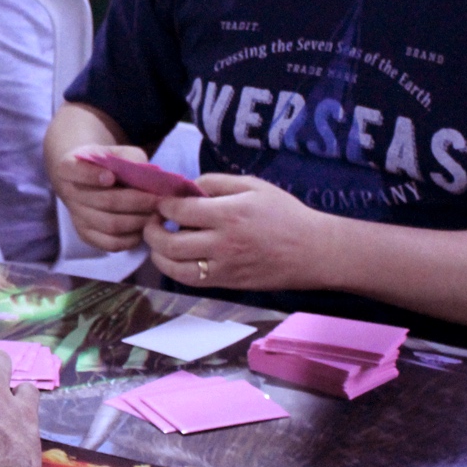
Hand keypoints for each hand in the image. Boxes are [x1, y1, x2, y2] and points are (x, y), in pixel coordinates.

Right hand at [48, 145, 163, 250]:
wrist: (89, 180)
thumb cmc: (107, 163)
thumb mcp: (116, 151)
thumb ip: (129, 158)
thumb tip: (146, 174)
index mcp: (68, 167)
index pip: (74, 171)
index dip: (91, 176)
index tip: (111, 177)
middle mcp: (69, 194)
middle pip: (103, 201)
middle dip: (136, 202)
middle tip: (158, 200)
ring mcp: (76, 217)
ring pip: (110, 225)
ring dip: (138, 221)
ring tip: (157, 214)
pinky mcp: (87, 236)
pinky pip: (111, 243)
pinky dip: (132, 238)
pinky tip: (145, 228)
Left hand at [144, 172, 335, 291]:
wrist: (314, 251)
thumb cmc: (285, 213)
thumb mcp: (253, 185)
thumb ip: (217, 182)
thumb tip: (188, 187)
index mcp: (229, 214)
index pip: (179, 210)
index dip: (162, 204)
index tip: (161, 200)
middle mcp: (223, 244)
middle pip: (169, 242)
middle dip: (152, 230)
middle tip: (152, 221)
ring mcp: (225, 268)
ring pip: (175, 268)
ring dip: (158, 255)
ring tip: (159, 241)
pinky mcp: (229, 284)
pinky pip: (192, 281)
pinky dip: (176, 269)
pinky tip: (176, 257)